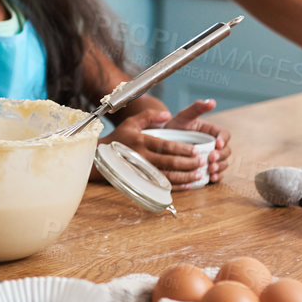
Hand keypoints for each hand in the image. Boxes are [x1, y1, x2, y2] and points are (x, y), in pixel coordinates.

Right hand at [110, 100, 229, 189]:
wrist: (100, 156)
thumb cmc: (119, 138)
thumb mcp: (131, 122)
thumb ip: (149, 115)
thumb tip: (167, 114)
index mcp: (141, 141)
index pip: (165, 146)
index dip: (182, 149)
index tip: (195, 150)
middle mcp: (141, 157)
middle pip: (168, 162)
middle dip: (187, 163)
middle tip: (201, 162)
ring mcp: (141, 171)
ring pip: (166, 177)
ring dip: (185, 177)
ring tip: (198, 174)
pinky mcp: (141, 181)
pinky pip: (160, 186)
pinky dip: (176, 187)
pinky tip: (188, 184)